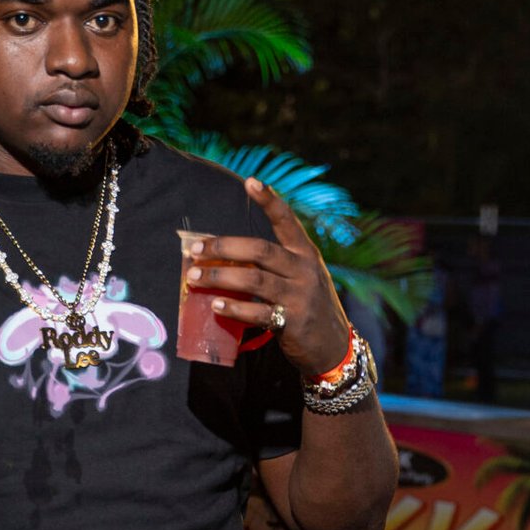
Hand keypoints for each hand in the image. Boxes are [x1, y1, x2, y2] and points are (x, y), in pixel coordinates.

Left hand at [182, 179, 350, 378]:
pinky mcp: (292, 322)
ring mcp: (299, 296)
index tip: (250, 182)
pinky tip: (216, 305)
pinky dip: (235, 308)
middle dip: (224, 247)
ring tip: (195, 277)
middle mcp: (304, 270)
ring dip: (220, 276)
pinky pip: (258, 313)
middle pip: (259, 250)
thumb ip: (276, 265)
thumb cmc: (309, 307)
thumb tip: (227, 257)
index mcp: (306, 254)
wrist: (334, 347)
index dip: (269, 201)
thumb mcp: (302, 278)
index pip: (287, 221)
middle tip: (195, 250)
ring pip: (254, 280)